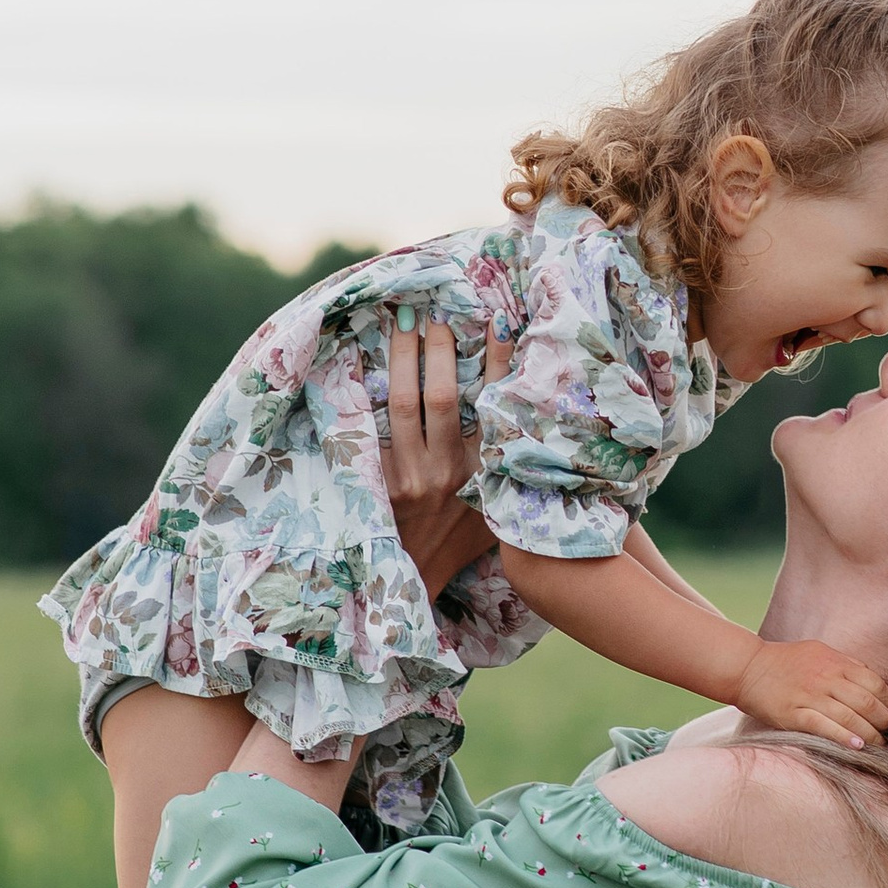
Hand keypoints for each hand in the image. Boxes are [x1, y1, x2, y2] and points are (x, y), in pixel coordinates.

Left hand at [385, 308, 505, 605]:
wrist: (415, 575)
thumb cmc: (462, 538)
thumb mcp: (498, 505)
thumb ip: (506, 465)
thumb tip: (524, 410)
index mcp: (485, 473)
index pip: (494, 406)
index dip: (498, 362)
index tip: (499, 323)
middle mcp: (449, 471)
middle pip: (442, 396)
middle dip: (439, 348)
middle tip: (438, 312)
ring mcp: (410, 476)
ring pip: (403, 403)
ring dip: (403, 357)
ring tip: (404, 322)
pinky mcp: (379, 480)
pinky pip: (372, 424)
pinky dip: (368, 389)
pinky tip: (363, 358)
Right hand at [730, 636, 887, 749]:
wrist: (748, 667)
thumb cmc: (786, 662)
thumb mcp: (820, 652)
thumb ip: (846, 666)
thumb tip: (874, 683)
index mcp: (836, 662)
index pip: (875, 683)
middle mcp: (826, 677)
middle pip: (867, 701)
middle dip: (884, 721)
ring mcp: (809, 695)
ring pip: (849, 716)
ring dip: (869, 734)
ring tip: (879, 745)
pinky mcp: (794, 713)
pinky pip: (824, 726)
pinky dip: (843, 737)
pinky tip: (856, 747)